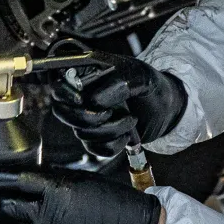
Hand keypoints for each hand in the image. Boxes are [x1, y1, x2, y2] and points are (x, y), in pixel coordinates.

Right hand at [49, 55, 187, 160]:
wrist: (165, 106)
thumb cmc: (149, 83)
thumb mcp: (139, 74)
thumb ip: (118, 82)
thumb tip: (95, 101)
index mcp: (84, 75)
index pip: (58, 87)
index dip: (65, 95)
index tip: (83, 100)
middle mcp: (81, 98)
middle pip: (63, 113)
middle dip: (89, 117)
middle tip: (111, 111)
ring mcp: (88, 120)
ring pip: (81, 133)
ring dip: (110, 130)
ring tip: (130, 119)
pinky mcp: (98, 139)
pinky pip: (95, 149)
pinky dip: (113, 145)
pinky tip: (126, 134)